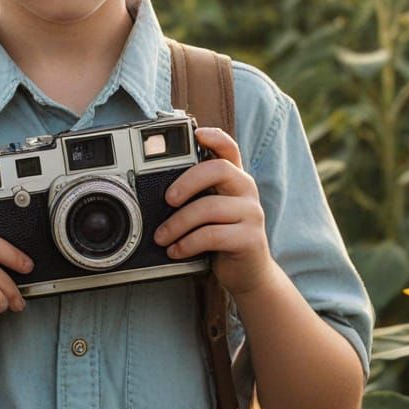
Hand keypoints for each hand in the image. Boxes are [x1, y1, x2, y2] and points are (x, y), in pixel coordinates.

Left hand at [152, 125, 275, 298]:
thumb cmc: (222, 239)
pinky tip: (176, 250)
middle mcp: (246, 190)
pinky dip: (187, 244)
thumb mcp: (210, 212)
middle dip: (187, 182)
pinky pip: (211, 235)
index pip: (229, 148)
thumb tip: (156, 191)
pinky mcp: (250, 238)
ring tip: (161, 237)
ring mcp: (251, 214)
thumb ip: (195, 195)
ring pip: (209, 207)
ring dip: (177, 224)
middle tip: (167, 199)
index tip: (196, 133)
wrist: (248, 274)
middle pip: (219, 169)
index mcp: (235, 179)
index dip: (214, 137)